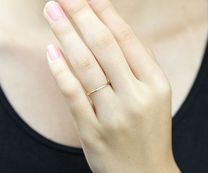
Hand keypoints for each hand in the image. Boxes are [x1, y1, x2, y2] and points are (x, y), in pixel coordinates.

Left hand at [43, 0, 180, 171]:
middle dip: (82, 15)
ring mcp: (113, 115)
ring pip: (85, 66)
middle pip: (104, 46)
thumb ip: (135, 67)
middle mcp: (136, 96)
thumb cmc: (150, 131)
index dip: (106, 13)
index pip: (127, 39)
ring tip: (52, 11)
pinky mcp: (93, 132)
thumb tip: (109, 34)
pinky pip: (73, 95)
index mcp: (156, 84)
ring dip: (66, 35)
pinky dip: (60, 71)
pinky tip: (50, 51)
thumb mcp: (154, 96)